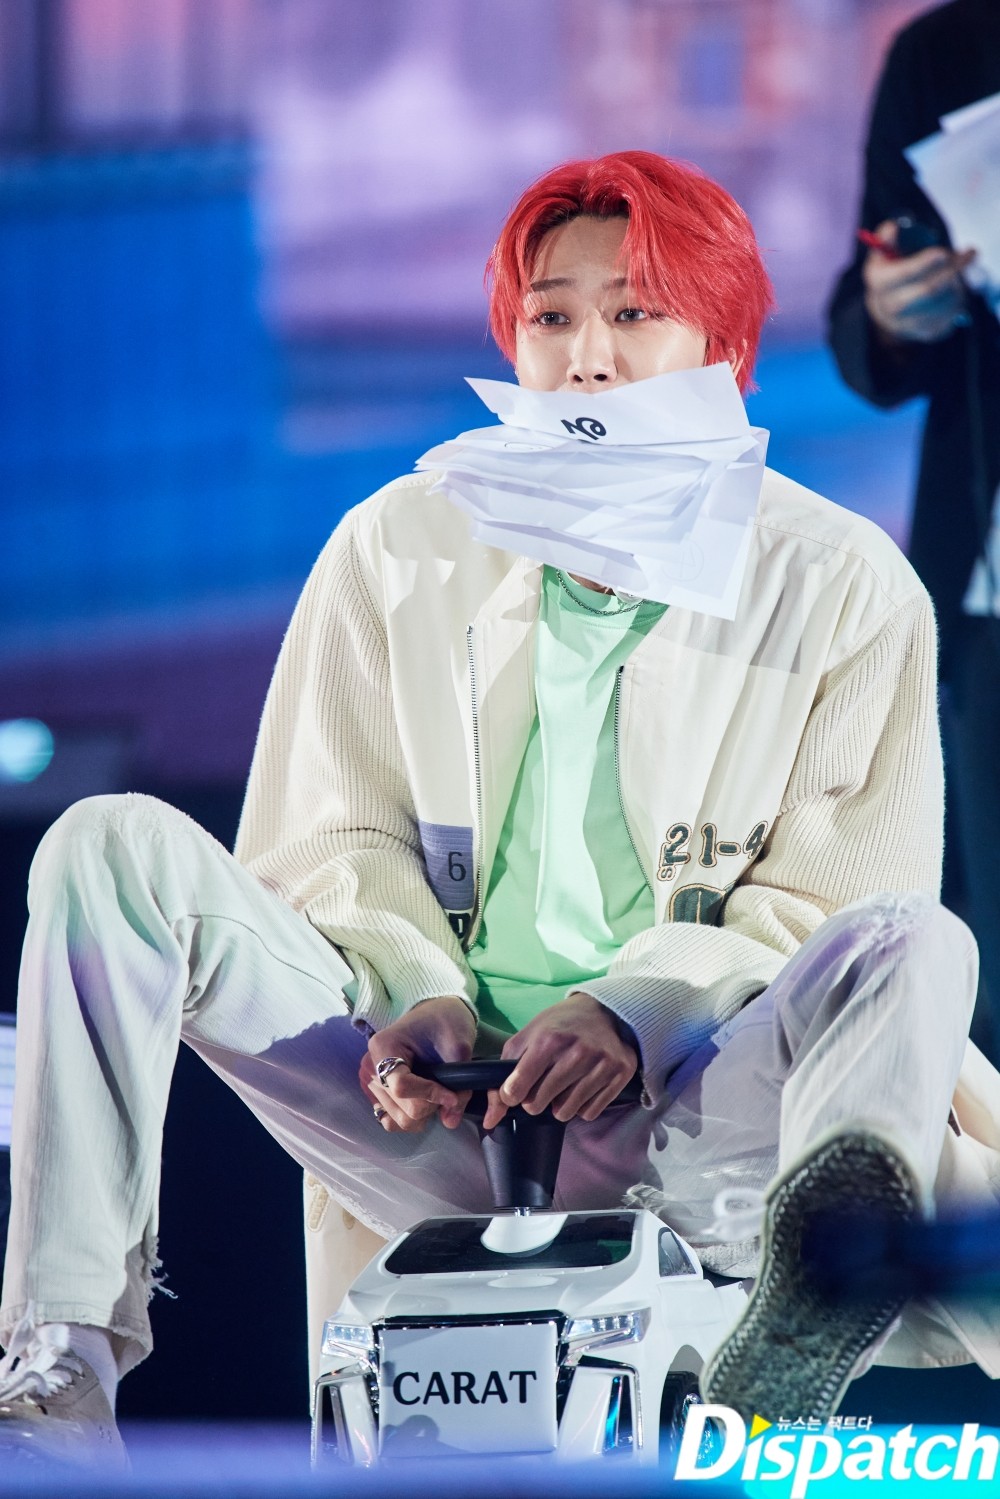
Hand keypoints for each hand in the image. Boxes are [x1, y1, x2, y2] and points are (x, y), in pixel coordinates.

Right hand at [361, 996, 474, 1133]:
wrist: (436, 1014)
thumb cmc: (446, 1021)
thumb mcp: (458, 1044)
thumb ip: (459, 1082)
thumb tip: (450, 1121)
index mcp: (383, 1046)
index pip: (402, 1086)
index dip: (430, 1095)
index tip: (453, 1095)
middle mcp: (370, 1066)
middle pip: (401, 1108)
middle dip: (431, 1105)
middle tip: (448, 1090)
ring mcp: (370, 1082)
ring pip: (398, 1120)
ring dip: (424, 1114)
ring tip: (437, 1093)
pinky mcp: (376, 1094)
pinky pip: (392, 1121)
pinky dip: (412, 1117)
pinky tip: (425, 1101)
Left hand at [482, 992, 637, 1129]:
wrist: (605, 1011)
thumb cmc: (561, 1025)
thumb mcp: (528, 1036)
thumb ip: (504, 1071)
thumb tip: (492, 1118)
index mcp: (549, 1040)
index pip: (517, 1088)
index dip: (511, 1094)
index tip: (515, 1090)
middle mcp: (577, 1052)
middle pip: (538, 1104)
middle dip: (534, 1099)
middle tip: (541, 1084)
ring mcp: (601, 1064)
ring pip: (564, 1113)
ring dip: (559, 1104)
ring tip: (563, 1085)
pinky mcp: (620, 1074)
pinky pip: (589, 1113)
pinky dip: (581, 1105)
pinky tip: (582, 1086)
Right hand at [863, 219, 975, 344]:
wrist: (888, 312)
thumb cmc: (890, 275)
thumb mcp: (882, 256)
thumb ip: (886, 240)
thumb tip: (891, 227)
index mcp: (880, 283)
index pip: (903, 275)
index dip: (923, 263)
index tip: (942, 252)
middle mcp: (892, 306)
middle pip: (929, 289)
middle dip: (952, 270)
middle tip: (968, 254)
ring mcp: (911, 323)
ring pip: (945, 299)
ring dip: (958, 280)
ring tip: (958, 268)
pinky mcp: (929, 331)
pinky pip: (953, 311)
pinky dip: (960, 294)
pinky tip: (955, 287)